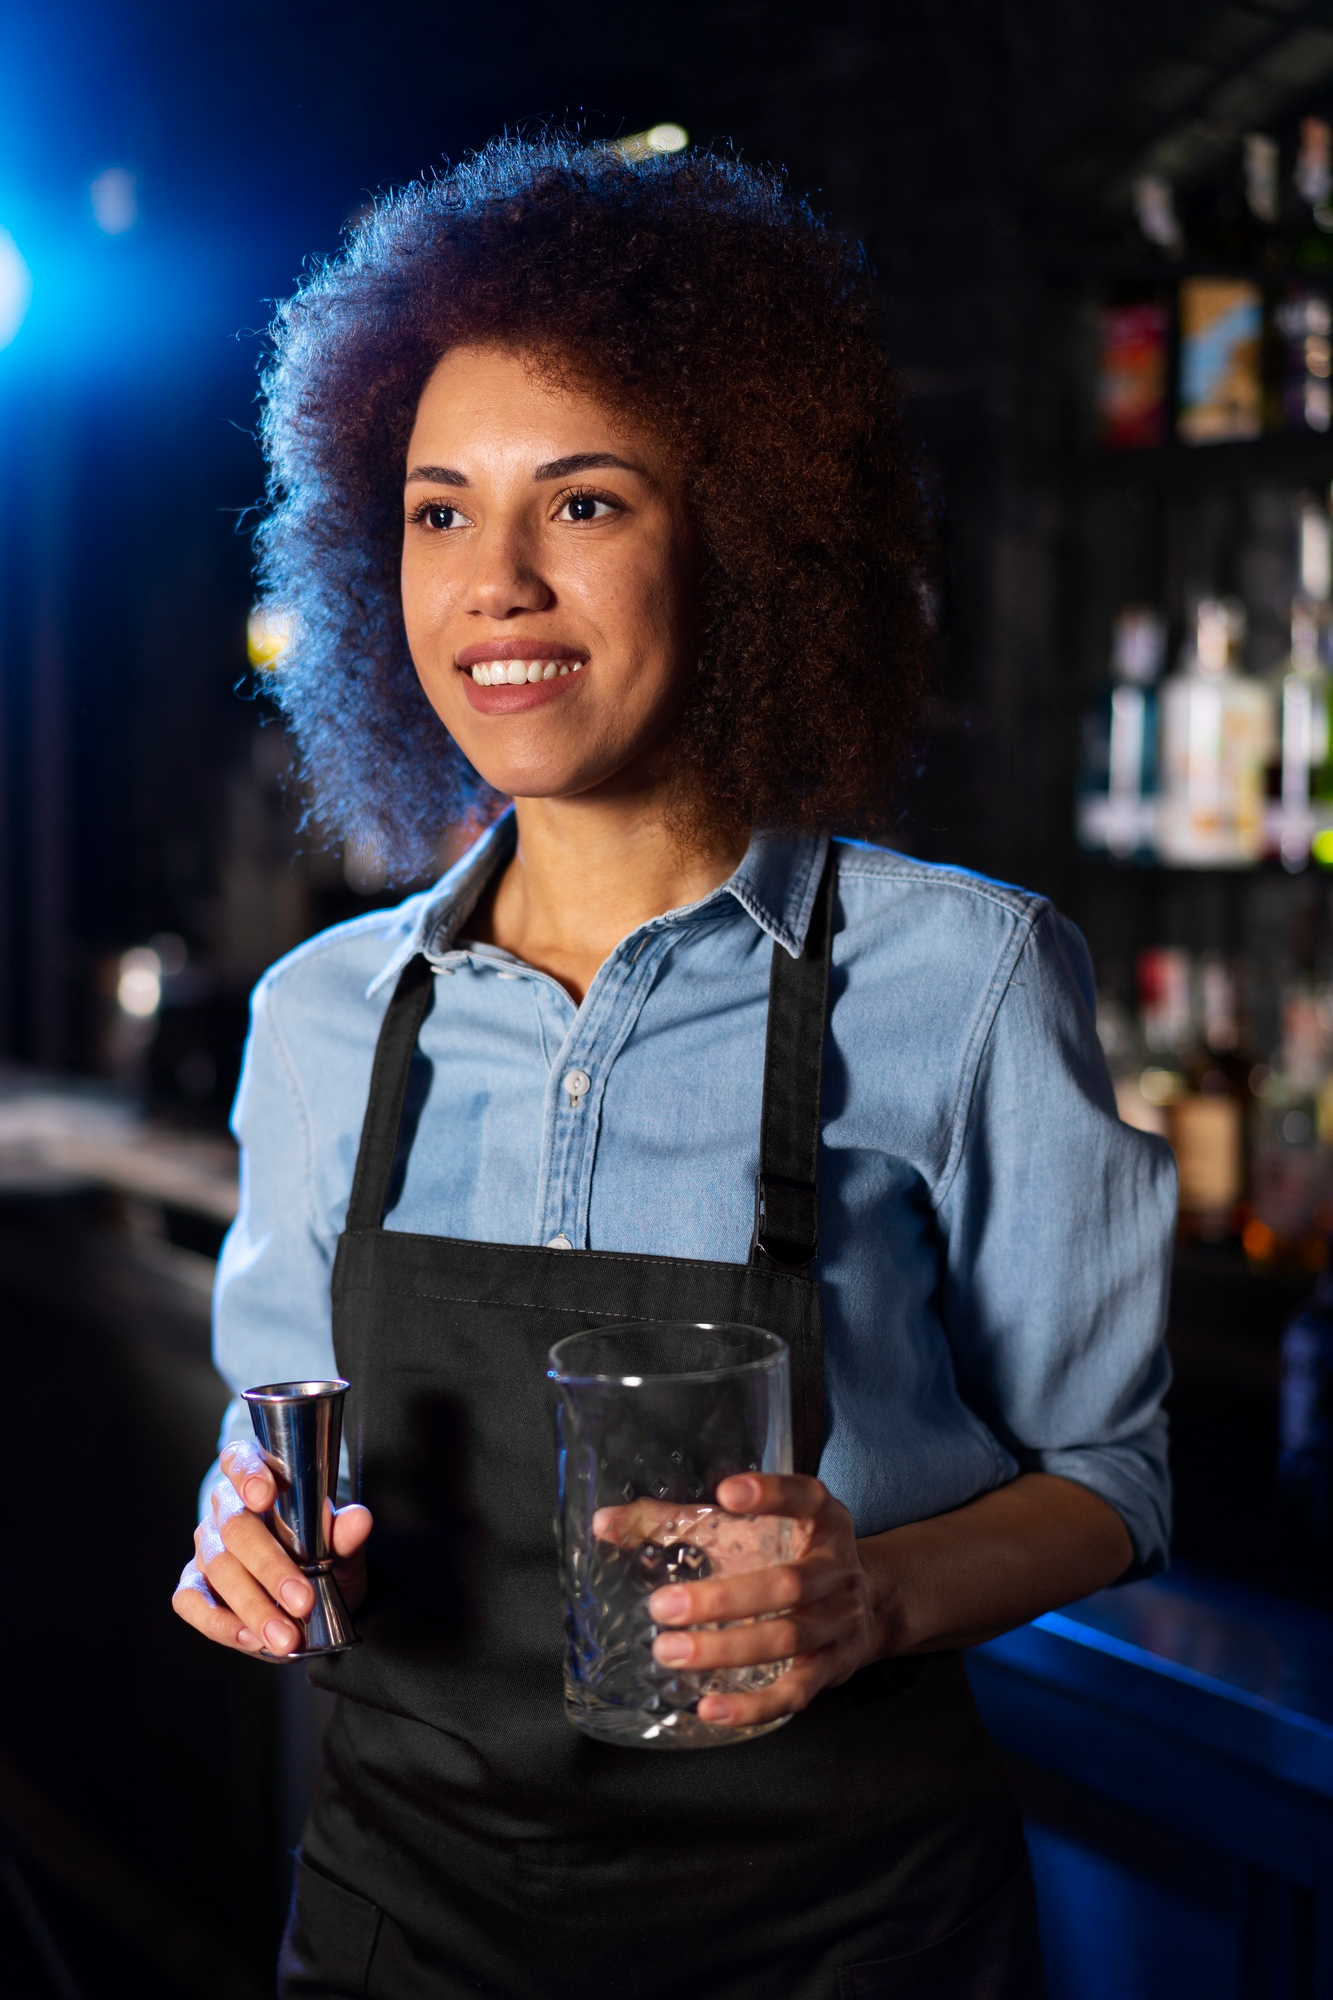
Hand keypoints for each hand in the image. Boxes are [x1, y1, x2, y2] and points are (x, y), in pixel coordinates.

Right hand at [172, 1439, 372, 1657]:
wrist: (309, 1601)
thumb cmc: (321, 1558)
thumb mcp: (341, 1548)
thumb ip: (346, 1535)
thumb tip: (359, 1519)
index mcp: (258, 1480)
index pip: (240, 1460)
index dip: (248, 1473)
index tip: (265, 1495)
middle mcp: (226, 1510)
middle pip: (236, 1527)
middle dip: (270, 1566)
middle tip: (302, 1600)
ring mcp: (207, 1547)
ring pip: (218, 1567)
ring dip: (253, 1606)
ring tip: (286, 1636)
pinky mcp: (193, 1585)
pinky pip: (191, 1601)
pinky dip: (220, 1623)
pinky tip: (251, 1639)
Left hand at [645, 1473, 876, 1727]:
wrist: (868, 1604)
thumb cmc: (786, 1554)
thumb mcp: (747, 1528)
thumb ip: (676, 1520)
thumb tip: (603, 1523)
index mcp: (821, 1519)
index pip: (804, 1496)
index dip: (771, 1494)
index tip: (726, 1493)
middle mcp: (837, 1567)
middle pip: (786, 1585)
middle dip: (722, 1600)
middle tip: (661, 1608)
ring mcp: (839, 1620)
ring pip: (788, 1638)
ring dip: (726, 1650)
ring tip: (669, 1653)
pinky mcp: (833, 1667)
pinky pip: (796, 1692)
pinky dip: (755, 1705)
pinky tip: (711, 1708)